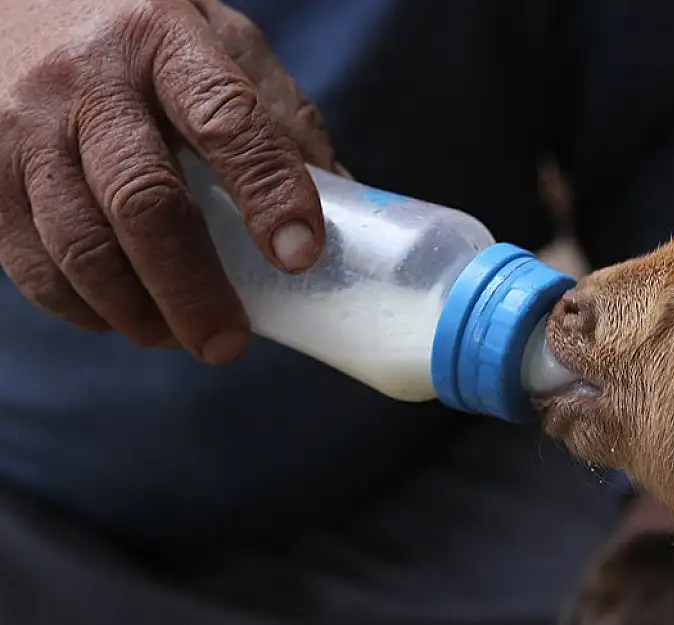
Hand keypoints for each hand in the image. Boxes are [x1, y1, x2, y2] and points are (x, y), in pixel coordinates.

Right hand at [0, 0, 336, 363]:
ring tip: (181, 338)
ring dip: (139, 312)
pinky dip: (82, 307)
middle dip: (194, 289)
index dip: (268, 194)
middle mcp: (86, 80)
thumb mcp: (219, 42)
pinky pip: (31, 263)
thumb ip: (277, 118)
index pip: (227, 121)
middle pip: (145, 203)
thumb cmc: (140, 32)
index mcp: (164, 40)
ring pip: (81, 246)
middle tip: (229, 344)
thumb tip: (351, 211)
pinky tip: (122, 318)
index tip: (300, 257)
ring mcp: (23, 126)